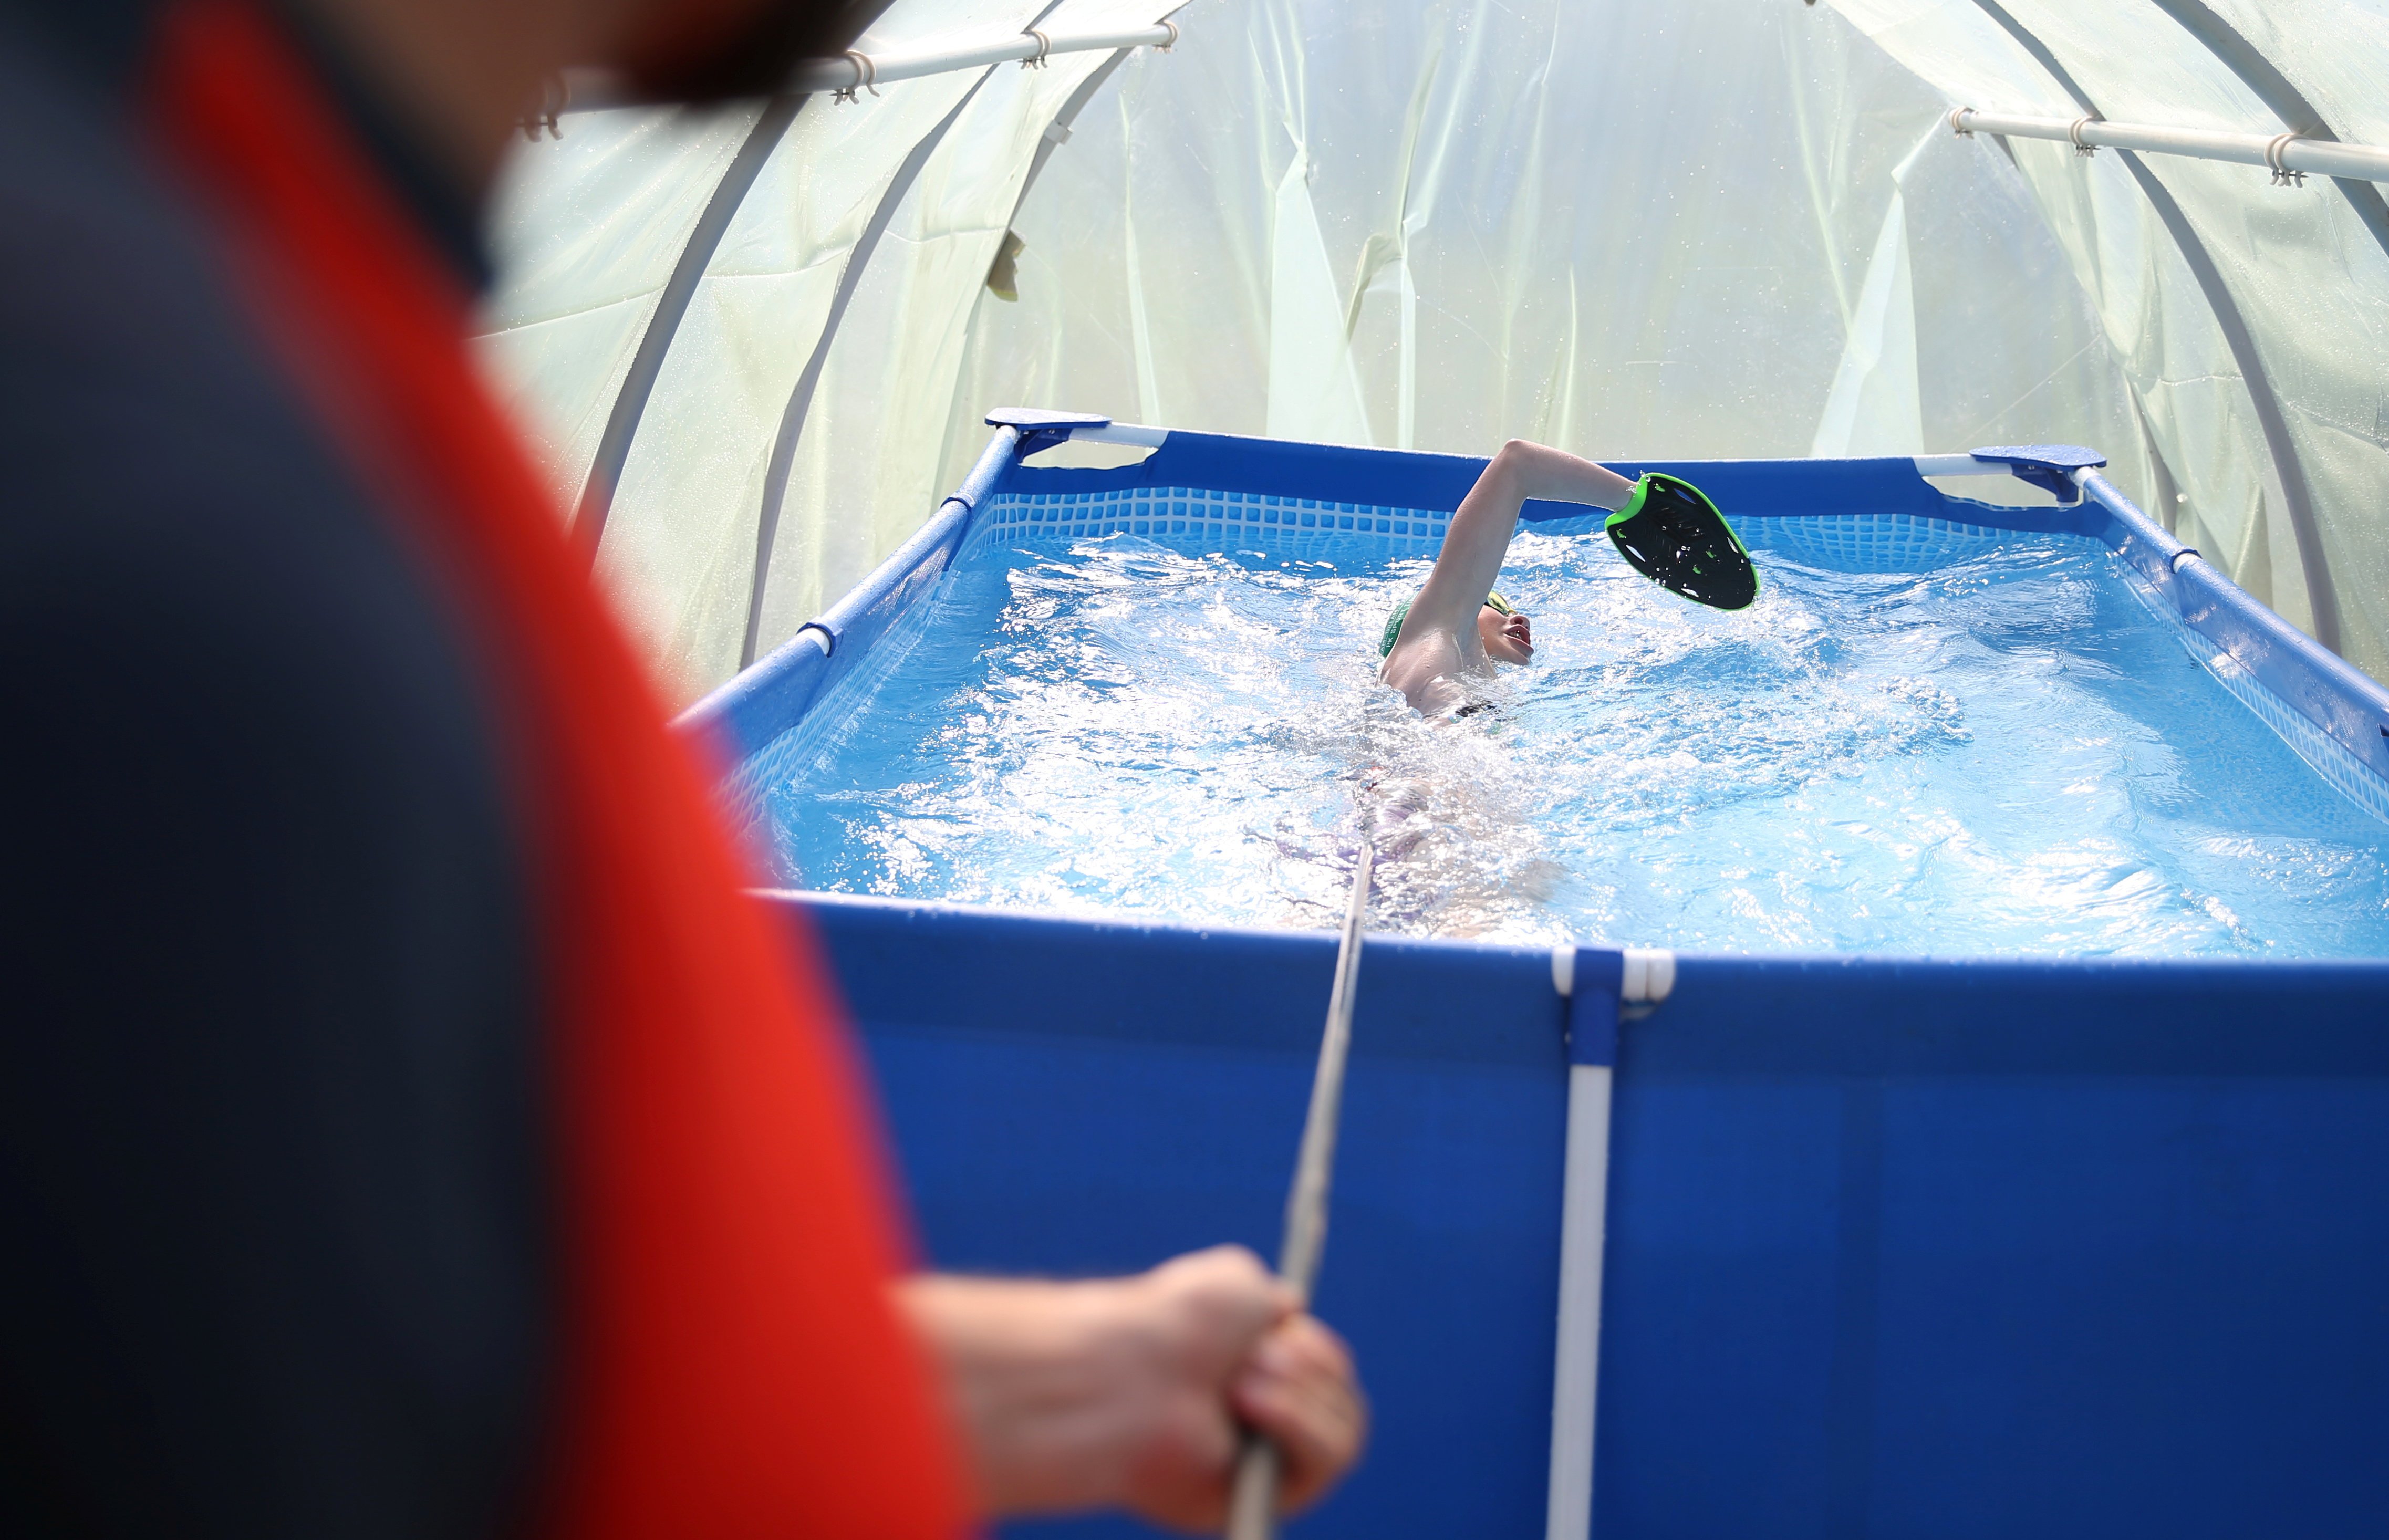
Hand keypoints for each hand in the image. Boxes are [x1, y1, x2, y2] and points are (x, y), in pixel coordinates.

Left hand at [894, 1245, 1366, 1531]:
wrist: (1128, 1374)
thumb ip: (1269, 1299)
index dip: (1315, 1347)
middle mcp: (1259, 1426)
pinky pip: (1327, 1461)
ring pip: (1345, 1432)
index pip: (1324, 1370)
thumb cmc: (1175, 1325)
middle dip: (1309, 1366)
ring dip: (1302, 1394)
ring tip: (1240, 1384)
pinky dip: (1300, 1425)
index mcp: (1252, 1377)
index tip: (1281, 1322)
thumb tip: (1290, 1311)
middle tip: (1253, 1356)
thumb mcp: (1236, 1286)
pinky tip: (1251, 1405)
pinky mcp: (1258, 1500)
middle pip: (1342, 1400)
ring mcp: (1262, 1467)